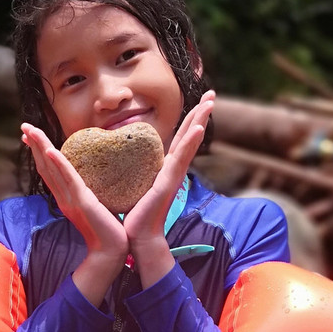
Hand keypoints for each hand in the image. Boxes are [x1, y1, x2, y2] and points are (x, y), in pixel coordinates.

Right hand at [20, 122, 127, 304]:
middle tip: (24, 125)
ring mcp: (71, 200)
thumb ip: (91, 192)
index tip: (30, 136)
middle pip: (44, 166)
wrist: (112, 250)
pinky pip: (68, 180)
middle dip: (34, 144)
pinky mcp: (82, 202)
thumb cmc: (108, 229)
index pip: (49, 170)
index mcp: (66, 197)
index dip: (39, 152)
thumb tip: (98, 176)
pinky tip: (50, 151)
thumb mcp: (96, 205)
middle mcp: (64, 197)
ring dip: (41, 147)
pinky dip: (58, 164)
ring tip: (31, 130)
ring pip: (51, 169)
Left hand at [123, 91, 215, 284]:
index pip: (180, 139)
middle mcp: (173, 170)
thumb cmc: (134, 214)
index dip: (190, 120)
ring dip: (200, 121)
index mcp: (166, 169)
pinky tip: (197, 128)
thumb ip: (133, 171)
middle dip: (201, 114)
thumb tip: (119, 159)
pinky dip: (190, 143)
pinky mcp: (168, 183)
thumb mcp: (134, 185)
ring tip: (210, 103)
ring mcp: (173, 176)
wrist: (137, 237)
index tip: (199, 101)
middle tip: (213, 94)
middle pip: (190, 136)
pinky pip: (180, 159)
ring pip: (189, 143)